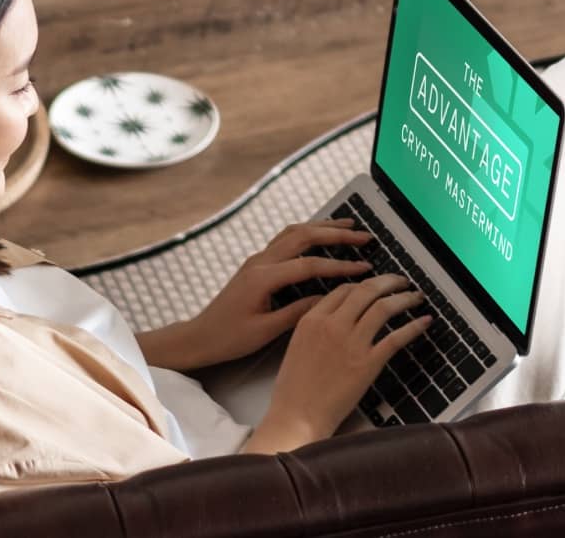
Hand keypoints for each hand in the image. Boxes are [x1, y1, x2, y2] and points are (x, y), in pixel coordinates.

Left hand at [184, 218, 374, 368]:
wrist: (200, 336)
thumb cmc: (229, 338)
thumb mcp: (266, 331)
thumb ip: (297, 313)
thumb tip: (328, 300)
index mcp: (262, 278)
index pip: (309, 265)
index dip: (339, 266)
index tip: (364, 267)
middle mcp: (259, 262)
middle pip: (303, 236)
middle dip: (336, 234)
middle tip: (364, 236)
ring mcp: (257, 260)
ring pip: (293, 232)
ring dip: (322, 227)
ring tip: (348, 227)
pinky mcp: (256, 264)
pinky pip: (285, 239)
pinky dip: (307, 233)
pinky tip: (320, 235)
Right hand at [263, 274, 430, 441]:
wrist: (297, 416)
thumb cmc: (294, 389)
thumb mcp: (296, 346)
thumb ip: (315, 326)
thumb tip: (335, 316)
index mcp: (312, 319)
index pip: (344, 289)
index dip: (364, 283)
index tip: (375, 284)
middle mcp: (332, 325)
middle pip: (366, 290)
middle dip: (389, 281)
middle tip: (401, 281)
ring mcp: (352, 343)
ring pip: (384, 307)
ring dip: (404, 298)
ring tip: (415, 296)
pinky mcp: (368, 363)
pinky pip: (396, 337)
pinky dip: (414, 326)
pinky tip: (424, 322)